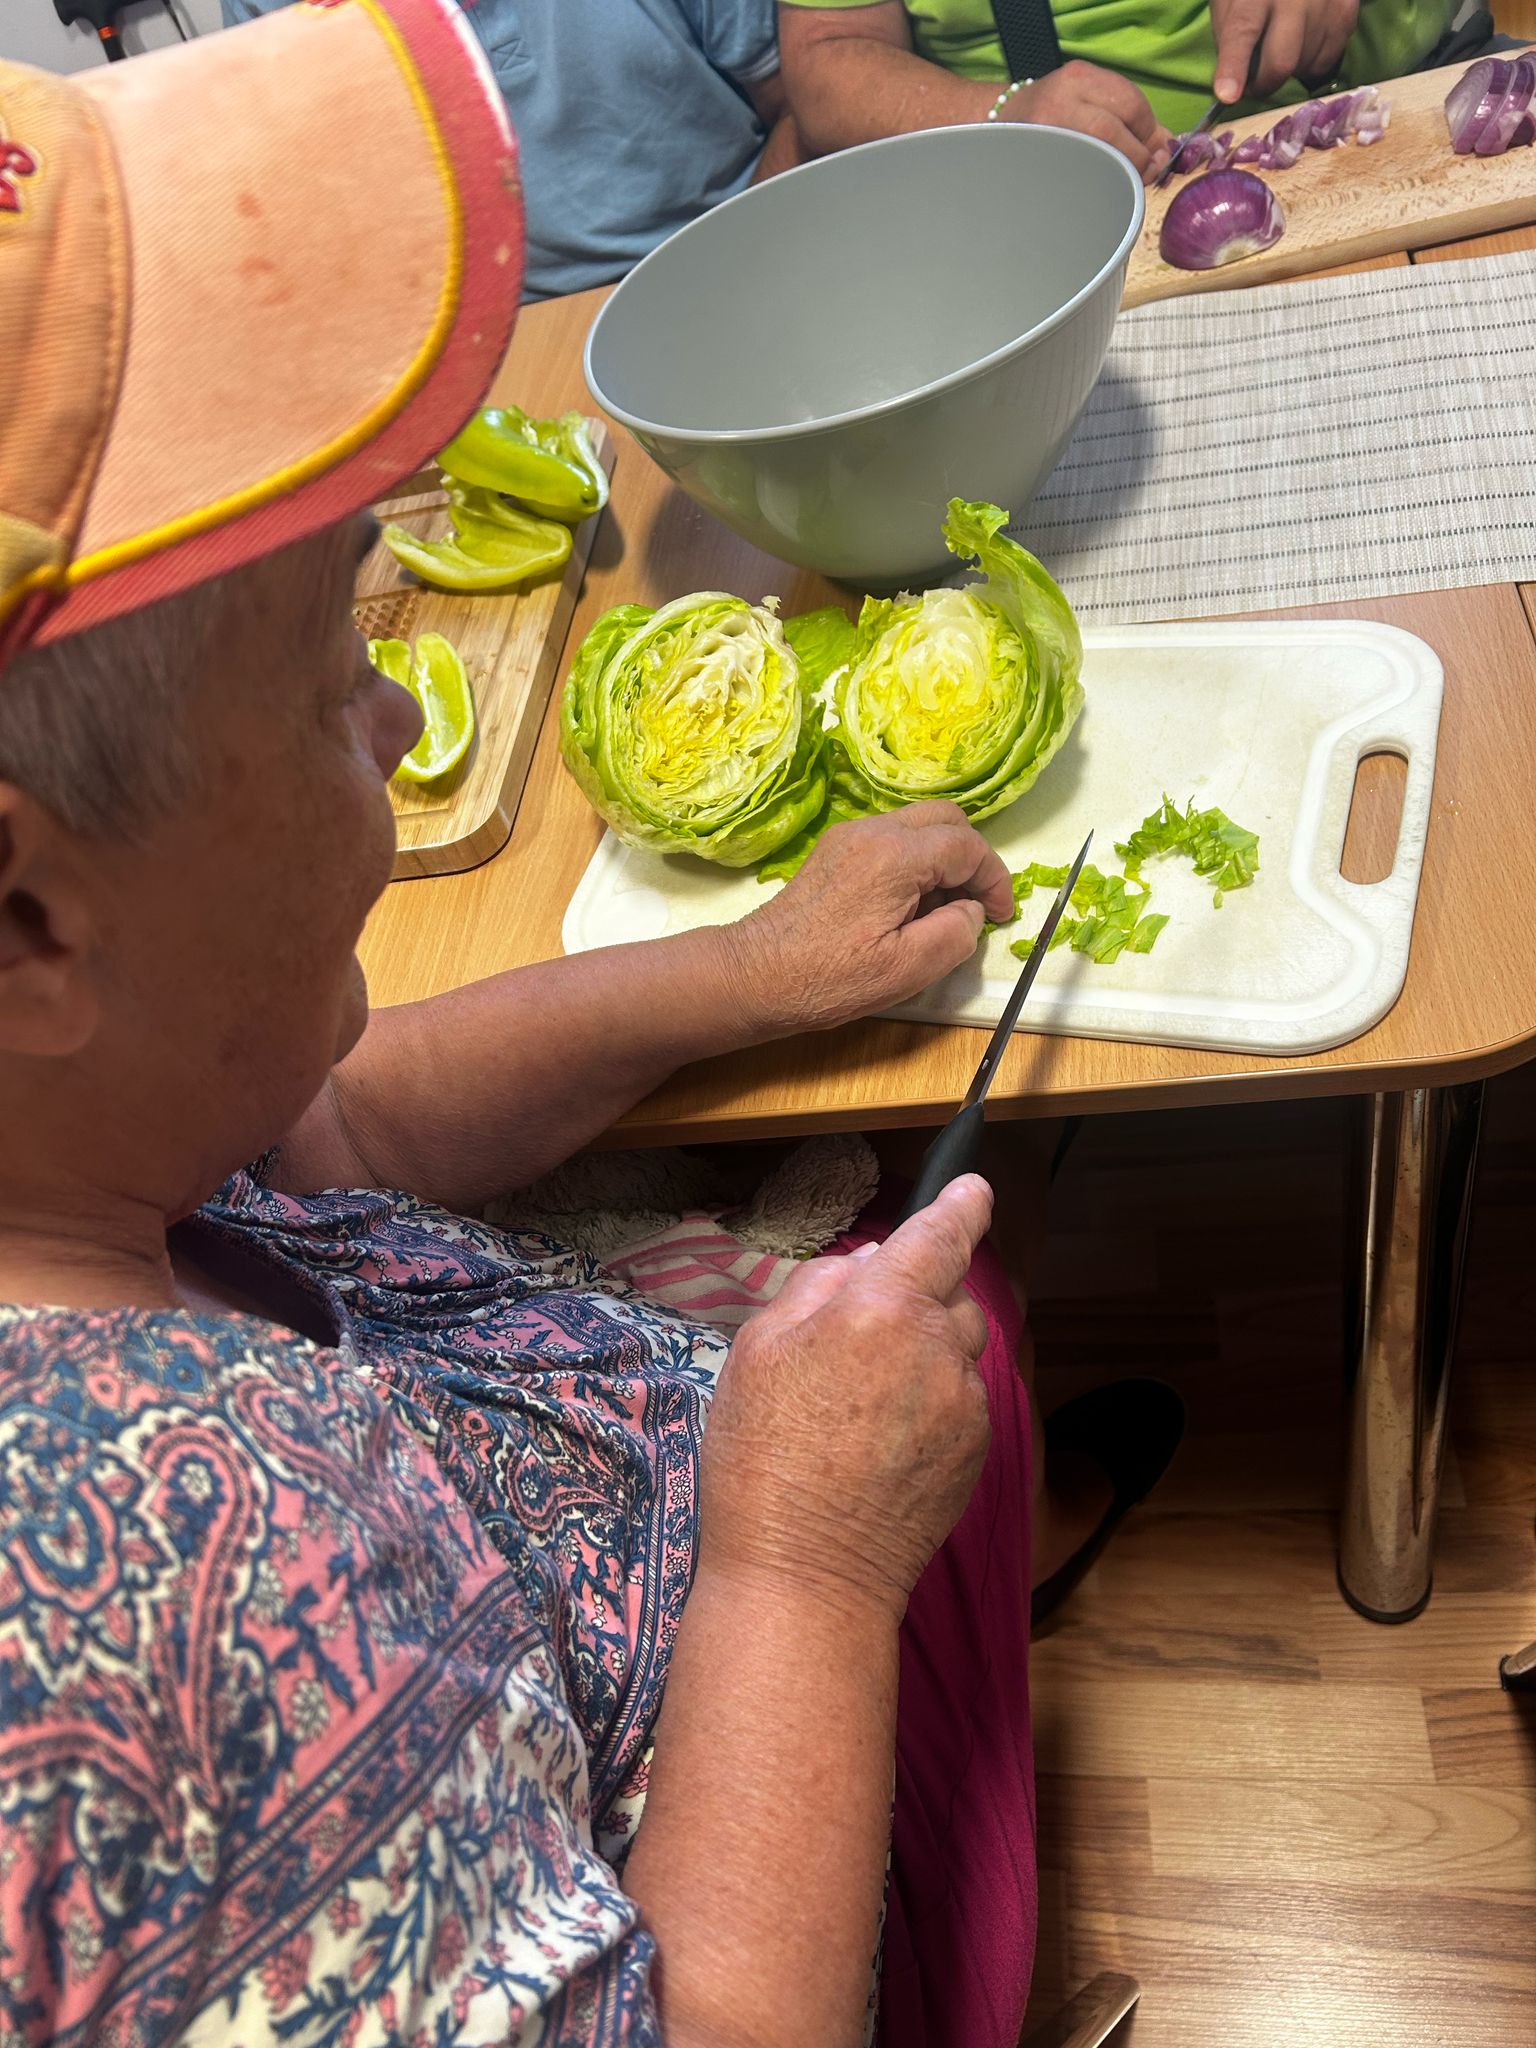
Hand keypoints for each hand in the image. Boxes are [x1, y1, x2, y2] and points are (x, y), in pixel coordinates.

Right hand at [700, 1175, 994, 1616]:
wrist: (807, 1578)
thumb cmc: (761, 1462)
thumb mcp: (755, 1352)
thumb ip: (814, 1289)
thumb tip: (862, 1265)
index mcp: (881, 1309)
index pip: (939, 1236)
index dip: (960, 1205)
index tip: (974, 1187)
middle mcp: (938, 1348)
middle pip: (953, 1295)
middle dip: (919, 1300)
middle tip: (857, 1342)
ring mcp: (965, 1405)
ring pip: (960, 1351)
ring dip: (928, 1352)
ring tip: (866, 1402)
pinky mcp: (977, 1454)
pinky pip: (962, 1402)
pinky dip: (934, 1403)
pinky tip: (884, 1443)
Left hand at [725, 802, 1014, 1036]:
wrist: (756, 976)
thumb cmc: (829, 978)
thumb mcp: (908, 968)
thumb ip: (956, 933)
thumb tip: (969, 910)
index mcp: (895, 855)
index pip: (967, 845)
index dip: (994, 878)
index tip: (1001, 915)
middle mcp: (873, 830)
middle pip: (945, 819)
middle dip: (972, 858)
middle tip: (976, 905)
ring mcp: (849, 836)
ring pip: (918, 825)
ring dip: (943, 859)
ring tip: (941, 911)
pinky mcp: (835, 851)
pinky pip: (892, 839)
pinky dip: (915, 862)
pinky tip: (908, 906)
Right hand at [1003, 60, 1171, 181]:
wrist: (1001, 124)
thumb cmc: (1053, 115)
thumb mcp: (1088, 98)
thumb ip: (1127, 115)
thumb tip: (1165, 147)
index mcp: (1079, 78)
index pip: (1131, 103)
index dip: (1150, 132)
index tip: (1155, 150)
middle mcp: (1061, 101)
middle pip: (1114, 131)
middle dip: (1137, 156)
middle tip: (1143, 171)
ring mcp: (1046, 135)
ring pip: (1098, 159)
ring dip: (1120, 174)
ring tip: (1123, 182)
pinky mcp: (1037, 164)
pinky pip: (1078, 180)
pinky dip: (1097, 188)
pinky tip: (1099, 190)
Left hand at [1210, 0, 1359, 102]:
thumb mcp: (1231, 0)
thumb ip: (1228, 34)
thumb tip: (1232, 80)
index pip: (1243, 31)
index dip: (1234, 66)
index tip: (1228, 94)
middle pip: (1282, 62)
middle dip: (1264, 85)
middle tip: (1255, 84)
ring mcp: (1324, 2)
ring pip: (1304, 65)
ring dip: (1289, 69)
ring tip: (1283, 43)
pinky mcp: (1346, 10)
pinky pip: (1326, 59)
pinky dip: (1311, 61)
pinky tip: (1304, 39)